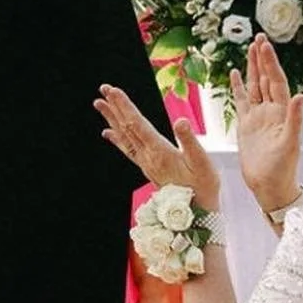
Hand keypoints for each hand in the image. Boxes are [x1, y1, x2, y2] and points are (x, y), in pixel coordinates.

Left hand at [95, 84, 220, 208]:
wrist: (196, 214)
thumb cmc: (203, 187)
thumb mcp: (203, 163)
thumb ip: (190, 141)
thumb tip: (181, 121)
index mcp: (159, 151)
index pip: (137, 124)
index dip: (125, 106)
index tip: (114, 91)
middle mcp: (147, 157)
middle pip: (126, 127)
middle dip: (115, 106)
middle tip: (104, 89)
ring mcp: (145, 163)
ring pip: (124, 136)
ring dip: (112, 118)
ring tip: (100, 103)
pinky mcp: (147, 168)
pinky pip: (127, 149)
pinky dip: (116, 138)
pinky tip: (108, 132)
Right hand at [229, 35, 302, 210]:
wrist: (269, 185)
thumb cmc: (282, 168)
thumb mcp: (290, 143)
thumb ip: (294, 119)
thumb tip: (300, 96)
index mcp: (282, 112)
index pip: (275, 81)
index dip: (270, 63)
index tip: (265, 46)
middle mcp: (270, 111)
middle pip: (265, 78)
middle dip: (262, 58)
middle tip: (259, 37)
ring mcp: (257, 117)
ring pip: (253, 86)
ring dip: (251, 68)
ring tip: (250, 48)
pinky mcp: (245, 125)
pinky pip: (241, 101)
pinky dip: (238, 86)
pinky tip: (234, 73)